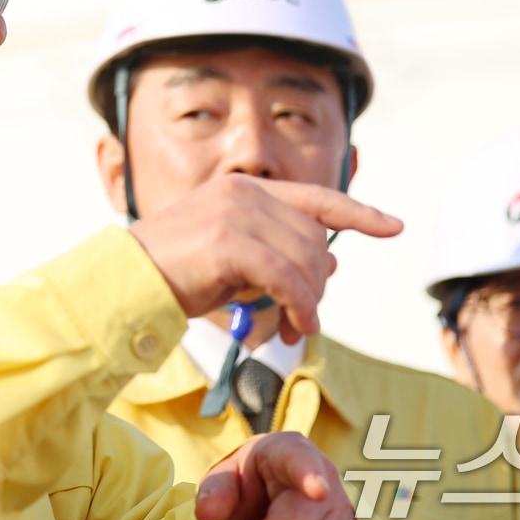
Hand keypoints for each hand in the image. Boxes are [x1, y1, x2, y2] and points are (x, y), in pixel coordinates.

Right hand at [128, 174, 400, 340]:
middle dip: (318, 285)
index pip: (315, 197)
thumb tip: (331, 266)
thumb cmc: (174, 275)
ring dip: (310, 302)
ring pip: (307, 261)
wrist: (126, 282)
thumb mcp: (232, 258)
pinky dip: (302, 307)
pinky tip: (298, 326)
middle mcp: (244, 193)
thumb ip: (276, 252)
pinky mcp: (230, 243)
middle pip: (316, 241)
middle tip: (304, 322)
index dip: (358, 213)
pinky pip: (289, 280)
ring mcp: (237, 214)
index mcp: (244, 190)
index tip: (393, 226)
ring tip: (296, 329)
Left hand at [196, 432, 356, 519]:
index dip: (309, 476)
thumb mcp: (226, 477)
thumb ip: (215, 491)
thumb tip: (207, 513)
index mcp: (291, 451)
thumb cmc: (250, 481)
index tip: (316, 490)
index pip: (300, 461)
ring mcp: (342, 512)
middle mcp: (326, 478)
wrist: (276, 490)